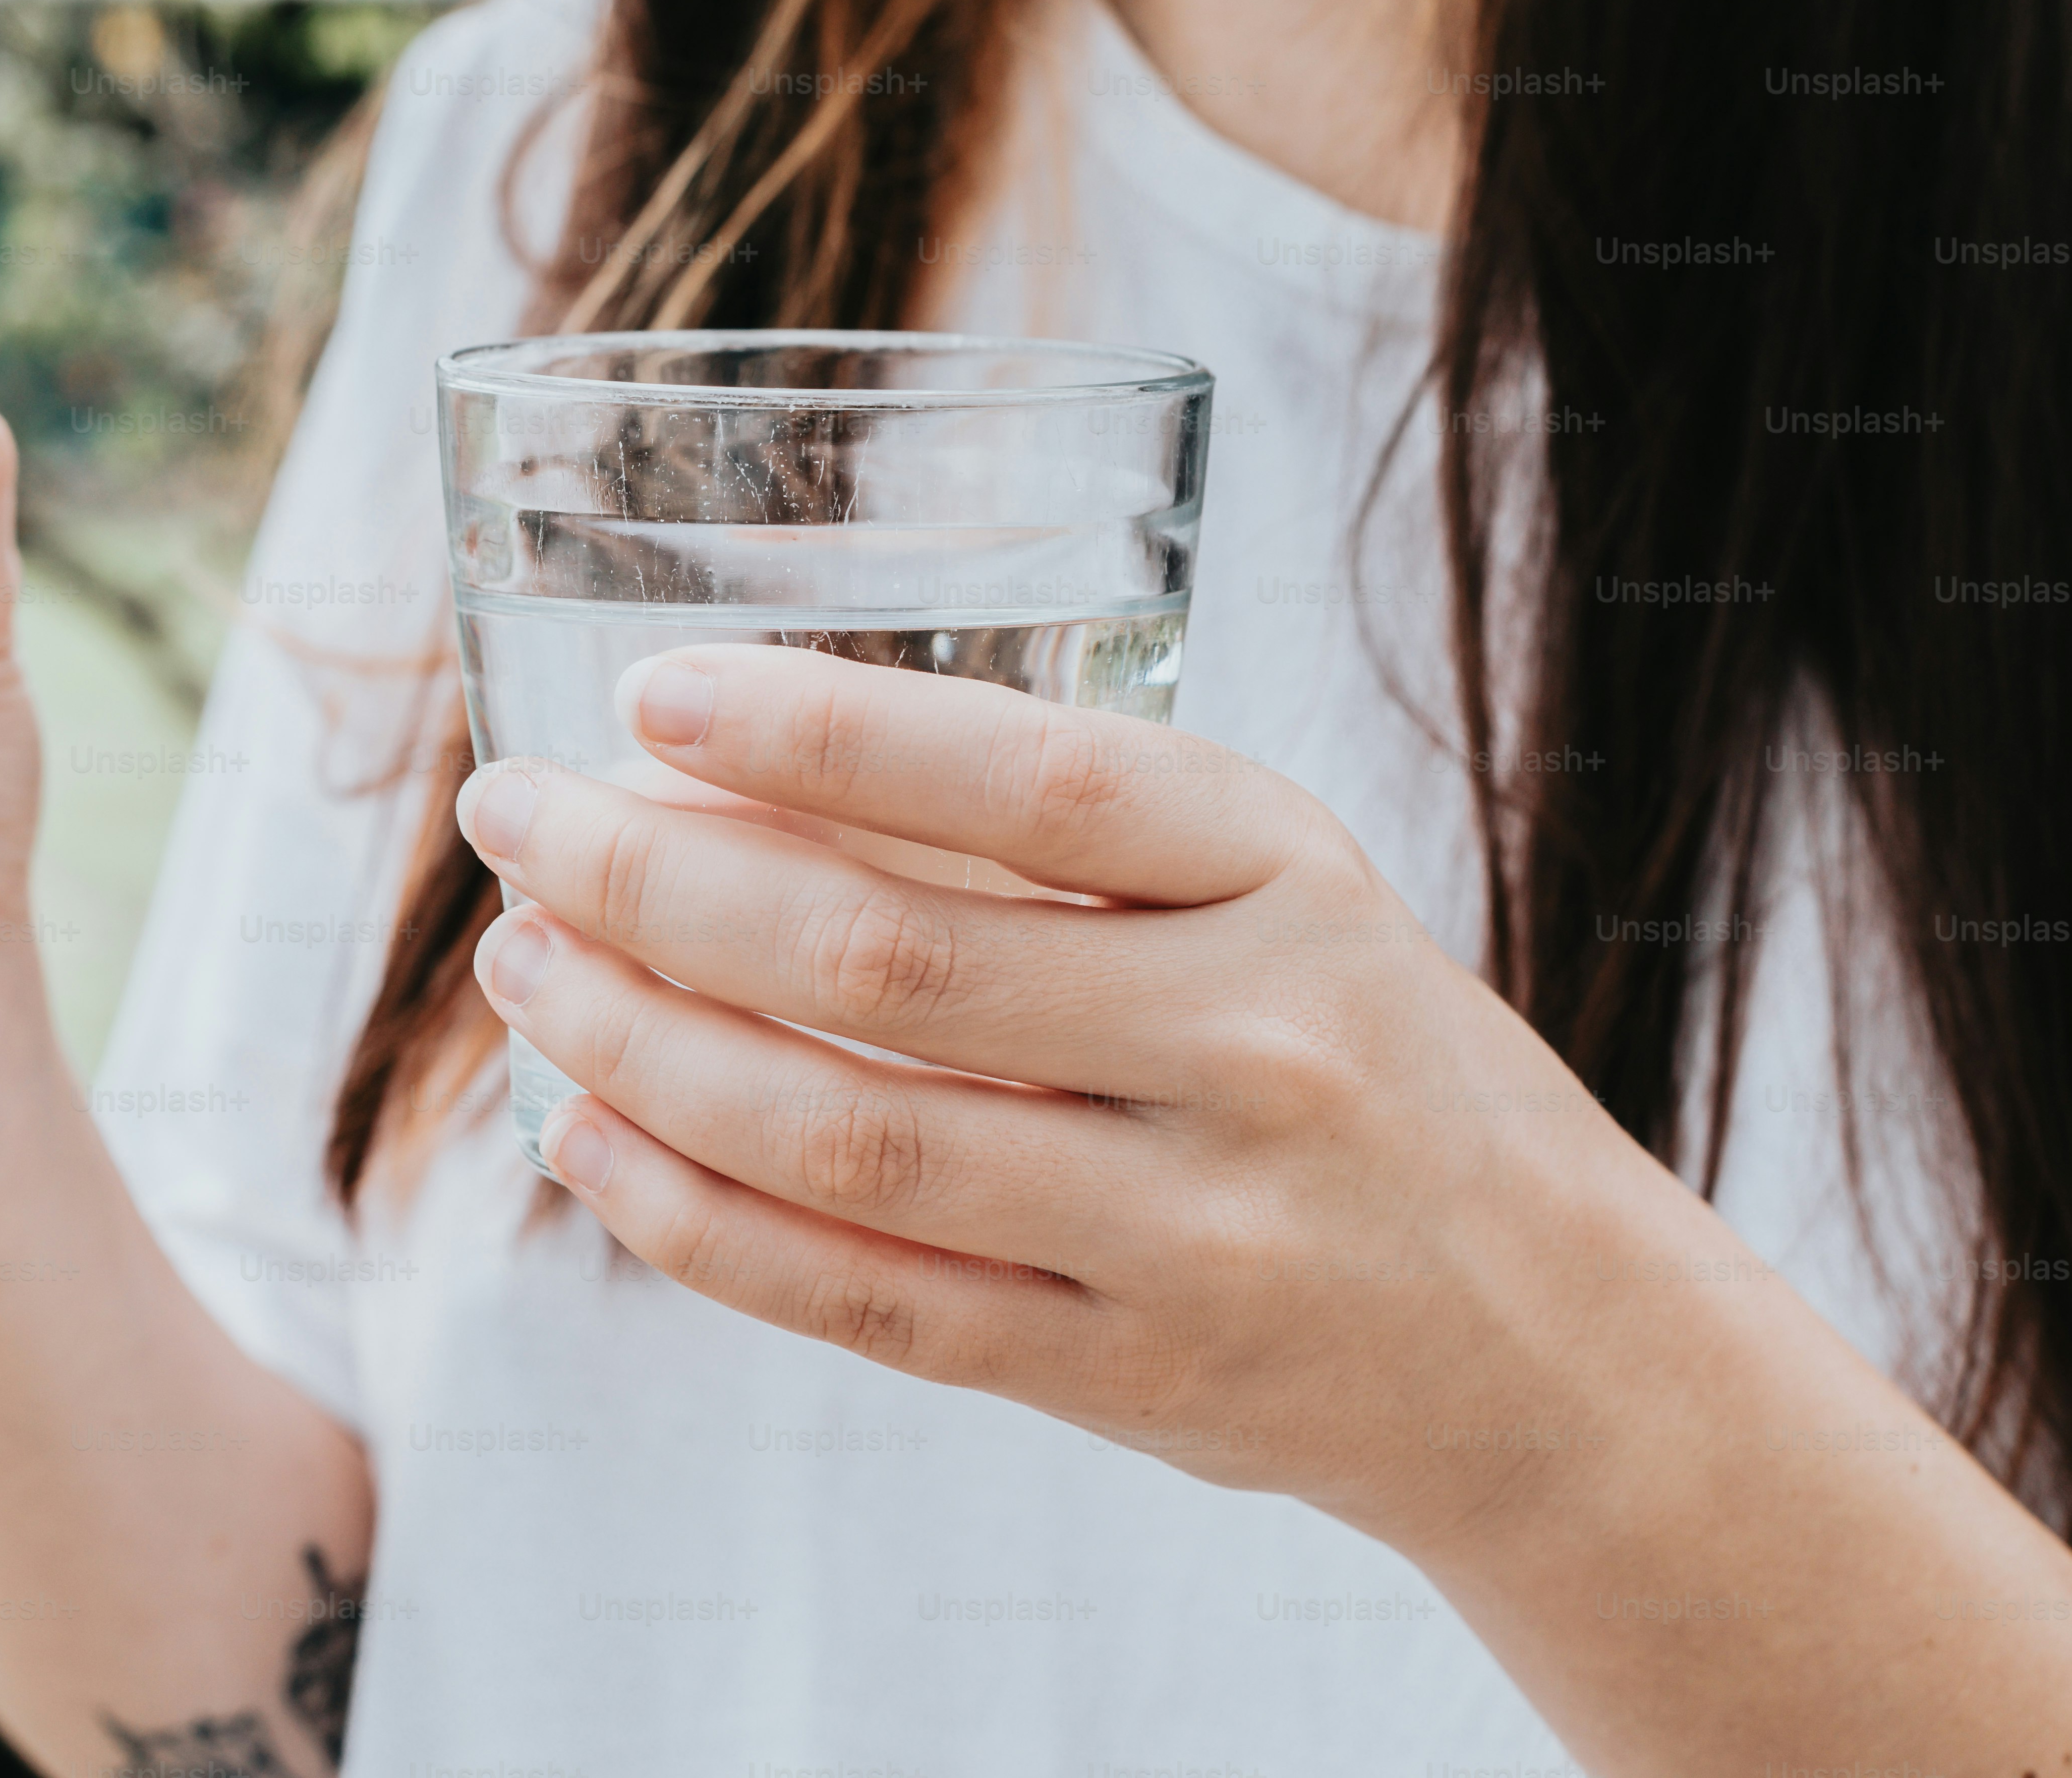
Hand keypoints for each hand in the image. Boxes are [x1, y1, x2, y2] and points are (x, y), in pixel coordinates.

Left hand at [454, 644, 1714, 1556]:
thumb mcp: (1275, 896)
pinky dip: (696, 1220)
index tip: (643, 696)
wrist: (1556, 1344)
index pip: (1025, 781)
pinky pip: (864, 1300)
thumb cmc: (1364, 1062)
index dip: (817, 732)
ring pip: (846, 1140)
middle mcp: (1251, 1045)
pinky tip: (586, 1141)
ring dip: (640, 1049)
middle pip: (887, 965)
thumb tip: (723, 784)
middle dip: (654, 883)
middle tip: (515, 821)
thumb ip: (1051, 849)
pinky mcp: (1124, 1375)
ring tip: (526, 968)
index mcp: (1286, 874)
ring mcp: (1191, 1228)